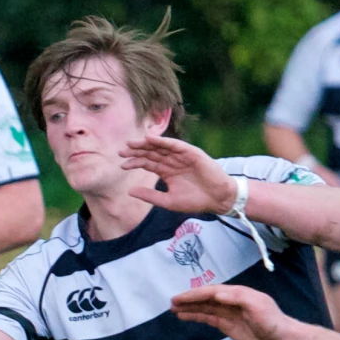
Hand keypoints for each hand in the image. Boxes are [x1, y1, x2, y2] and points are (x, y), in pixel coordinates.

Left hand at [120, 136, 235, 213]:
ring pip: (161, 147)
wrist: (218, 199)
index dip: (135, 163)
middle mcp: (173, 161)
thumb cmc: (195, 200)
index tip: (121, 165)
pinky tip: (151, 139)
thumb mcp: (168, 200)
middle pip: (151, 153)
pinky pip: (175, 145)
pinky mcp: (192, 153)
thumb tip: (129, 192)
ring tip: (132, 143)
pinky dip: (163, 141)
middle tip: (121, 151)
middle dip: (137, 151)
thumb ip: (150, 195)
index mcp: (167, 171)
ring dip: (146, 144)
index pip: (148, 163)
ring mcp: (182, 156)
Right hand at [170, 283, 299, 339]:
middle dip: (189, 299)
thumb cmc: (271, 321)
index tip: (180, 298)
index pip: (212, 292)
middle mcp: (230, 301)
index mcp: (237, 294)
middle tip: (171, 302)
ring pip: (204, 308)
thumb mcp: (258, 306)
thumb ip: (238, 298)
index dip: (195, 294)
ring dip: (190, 307)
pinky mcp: (227, 325)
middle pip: (205, 298)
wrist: (281, 339)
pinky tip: (185, 316)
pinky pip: (208, 318)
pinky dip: (196, 316)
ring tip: (173, 309)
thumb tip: (216, 294)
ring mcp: (228, 313)